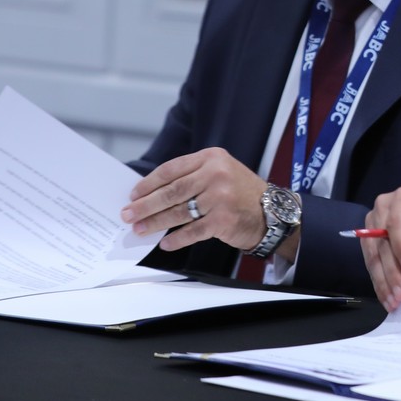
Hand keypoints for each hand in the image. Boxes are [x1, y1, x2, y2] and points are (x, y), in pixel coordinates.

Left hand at [123, 148, 276, 254]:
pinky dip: (176, 238)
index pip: (171, 170)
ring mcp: (221, 198)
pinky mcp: (224, 220)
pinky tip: (165, 242)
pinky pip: (192, 231)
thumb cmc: (241, 193)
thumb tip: (152, 194)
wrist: (272, 212)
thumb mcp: (220, 172)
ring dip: (155, 223)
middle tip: (128, 214)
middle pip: (171, 191)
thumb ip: (192, 177)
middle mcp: (216, 174)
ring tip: (140, 229)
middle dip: (145, 205)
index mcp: (211, 158)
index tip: (133, 194)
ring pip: (178, 212)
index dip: (149, 184)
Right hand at [362, 187, 400, 309]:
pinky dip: (379, 283)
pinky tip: (387, 298)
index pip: (398, 222)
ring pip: (373, 256)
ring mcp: (372, 223)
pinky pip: (370, 263)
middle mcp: (384, 207)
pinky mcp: (367, 239)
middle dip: (392, 273)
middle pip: (383, 243)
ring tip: (394, 302)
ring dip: (383, 282)